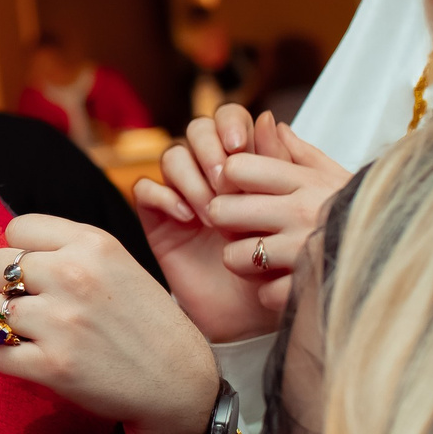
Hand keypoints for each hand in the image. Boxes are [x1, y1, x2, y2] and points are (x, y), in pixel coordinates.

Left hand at [0, 218, 219, 433]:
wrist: (179, 381)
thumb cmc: (146, 322)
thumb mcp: (118, 265)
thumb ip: (70, 251)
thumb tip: (12, 255)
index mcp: (92, 244)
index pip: (17, 228)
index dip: (22, 252)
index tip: (37, 273)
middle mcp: (73, 275)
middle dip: (6, 285)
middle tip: (32, 304)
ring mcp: (59, 321)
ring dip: (4, 323)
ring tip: (32, 332)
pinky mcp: (51, 365)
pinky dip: (5, 356)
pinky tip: (30, 356)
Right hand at [134, 109, 283, 343]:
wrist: (254, 314)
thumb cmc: (277, 265)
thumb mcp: (287, 214)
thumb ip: (280, 166)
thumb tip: (270, 118)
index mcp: (245, 164)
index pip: (229, 118)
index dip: (230, 122)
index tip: (240, 145)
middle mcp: (211, 174)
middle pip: (196, 130)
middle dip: (208, 148)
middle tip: (223, 180)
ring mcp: (183, 196)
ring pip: (171, 156)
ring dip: (190, 177)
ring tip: (211, 212)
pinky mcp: (158, 221)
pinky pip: (145, 190)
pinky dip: (163, 196)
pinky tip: (186, 218)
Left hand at [198, 113, 348, 315]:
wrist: (407, 248)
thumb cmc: (361, 210)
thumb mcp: (335, 176)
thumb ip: (299, 151)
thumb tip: (268, 123)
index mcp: (305, 181)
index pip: (237, 168)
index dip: (230, 180)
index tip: (240, 190)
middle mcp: (300, 212)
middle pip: (223, 210)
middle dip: (226, 221)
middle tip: (241, 227)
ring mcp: (303, 251)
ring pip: (234, 255)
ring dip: (243, 261)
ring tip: (261, 259)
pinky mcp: (308, 288)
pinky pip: (264, 293)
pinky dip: (272, 294)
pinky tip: (286, 284)